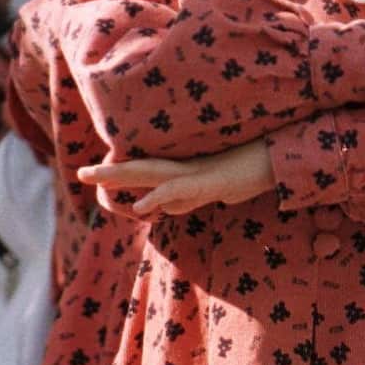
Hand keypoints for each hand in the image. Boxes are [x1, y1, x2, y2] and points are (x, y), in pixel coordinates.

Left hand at [77, 139, 274, 214]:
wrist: (283, 158)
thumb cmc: (256, 172)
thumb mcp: (219, 190)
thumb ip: (191, 197)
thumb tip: (167, 206)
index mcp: (188, 170)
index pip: (150, 174)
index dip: (124, 177)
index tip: (99, 178)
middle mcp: (188, 167)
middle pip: (142, 168)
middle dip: (111, 173)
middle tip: (81, 173)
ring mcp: (199, 172)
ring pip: (152, 173)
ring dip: (121, 176)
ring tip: (93, 177)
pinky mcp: (212, 181)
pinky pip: (181, 188)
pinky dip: (159, 198)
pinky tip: (139, 206)